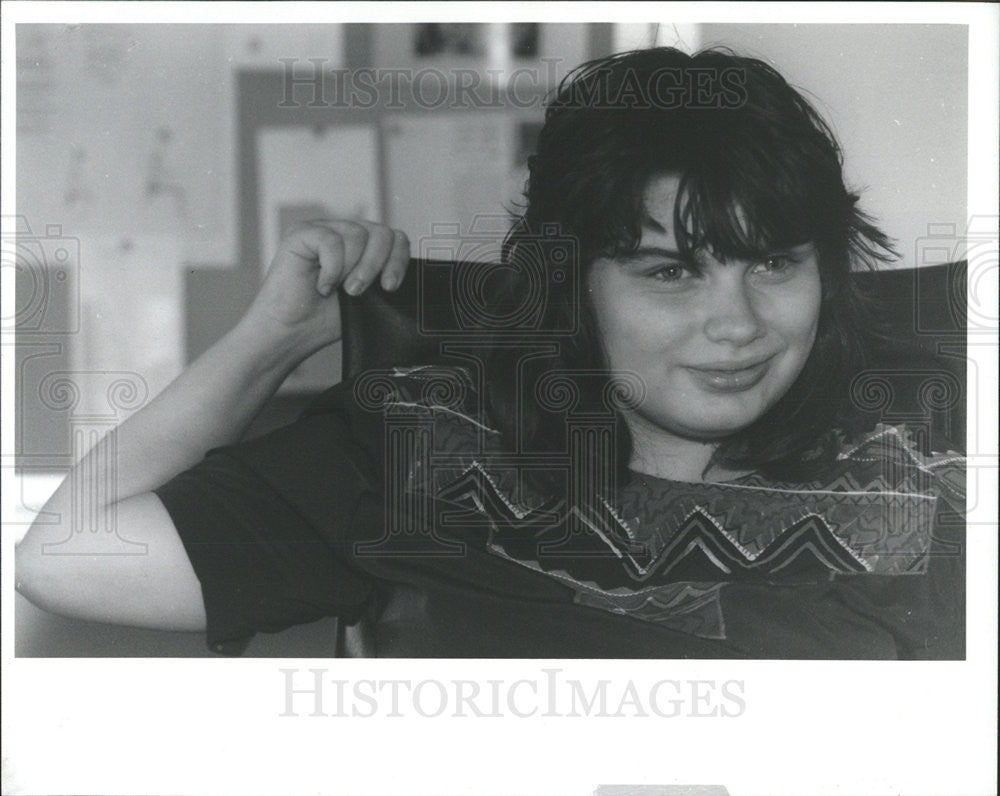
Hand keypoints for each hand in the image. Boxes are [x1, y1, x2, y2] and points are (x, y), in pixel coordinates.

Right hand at [244, 219, 409, 353]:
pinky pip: (330, 240)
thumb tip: (407, 273)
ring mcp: (322, 230)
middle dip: (376, 265)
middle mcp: (344, 233)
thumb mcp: (368, 298)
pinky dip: (331, 268)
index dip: (399, 260)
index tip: (390, 287)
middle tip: (357, 292)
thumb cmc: (324, 319)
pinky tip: (321, 285)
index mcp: (362, 247)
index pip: (395, 238)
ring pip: (357, 234)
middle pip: (381, 232)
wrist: (291, 333)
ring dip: (352, 268)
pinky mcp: (301, 233)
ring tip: (337, 289)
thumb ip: (384, 278)